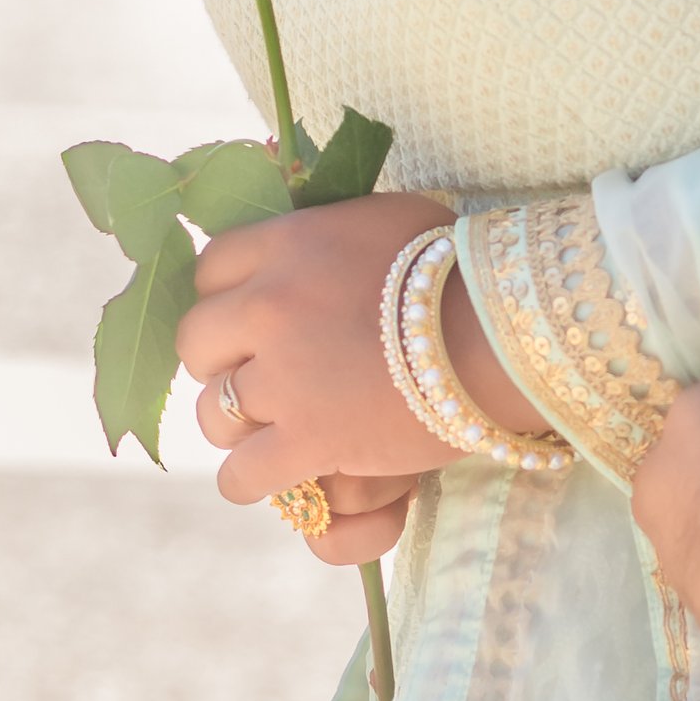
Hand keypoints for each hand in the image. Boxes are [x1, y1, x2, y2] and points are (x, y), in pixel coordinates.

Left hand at [180, 188, 539, 545]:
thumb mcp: (383, 220)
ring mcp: (283, 376)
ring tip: (269, 429)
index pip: (209, 271)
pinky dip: (251, 480)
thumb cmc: (459, 266)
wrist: (501, 329)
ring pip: (213, 413)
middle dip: (221, 363)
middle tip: (257, 376)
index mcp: (286, 246)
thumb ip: (328, 235)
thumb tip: (310, 243)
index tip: (248, 320)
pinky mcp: (308, 438)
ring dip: (236, 424)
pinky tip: (273, 475)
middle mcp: (268, 307)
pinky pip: (241, 474)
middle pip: (197, 343)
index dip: (226, 300)